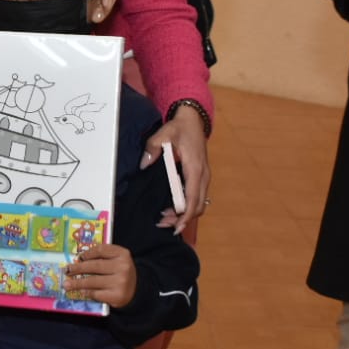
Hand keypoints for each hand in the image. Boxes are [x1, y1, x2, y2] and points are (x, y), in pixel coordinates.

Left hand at [65, 243, 136, 307]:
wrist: (136, 290)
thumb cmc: (121, 272)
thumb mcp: (117, 259)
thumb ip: (102, 256)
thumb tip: (79, 260)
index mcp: (123, 254)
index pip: (101, 250)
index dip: (87, 253)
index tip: (78, 257)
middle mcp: (122, 267)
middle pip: (95, 266)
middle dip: (78, 268)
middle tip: (67, 270)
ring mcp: (120, 282)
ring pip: (93, 281)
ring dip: (77, 283)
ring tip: (67, 284)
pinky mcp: (116, 296)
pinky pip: (96, 293)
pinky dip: (86, 292)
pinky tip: (80, 291)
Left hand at [141, 107, 208, 235]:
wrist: (193, 120)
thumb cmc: (179, 128)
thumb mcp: (163, 134)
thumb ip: (153, 148)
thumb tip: (144, 165)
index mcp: (195, 168)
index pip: (193, 198)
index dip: (185, 216)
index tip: (176, 227)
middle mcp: (203, 176)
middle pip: (197, 206)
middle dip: (182, 219)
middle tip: (163, 224)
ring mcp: (204, 177)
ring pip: (199, 204)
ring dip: (184, 213)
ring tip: (165, 218)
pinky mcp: (201, 177)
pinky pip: (197, 197)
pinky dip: (187, 206)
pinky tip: (172, 207)